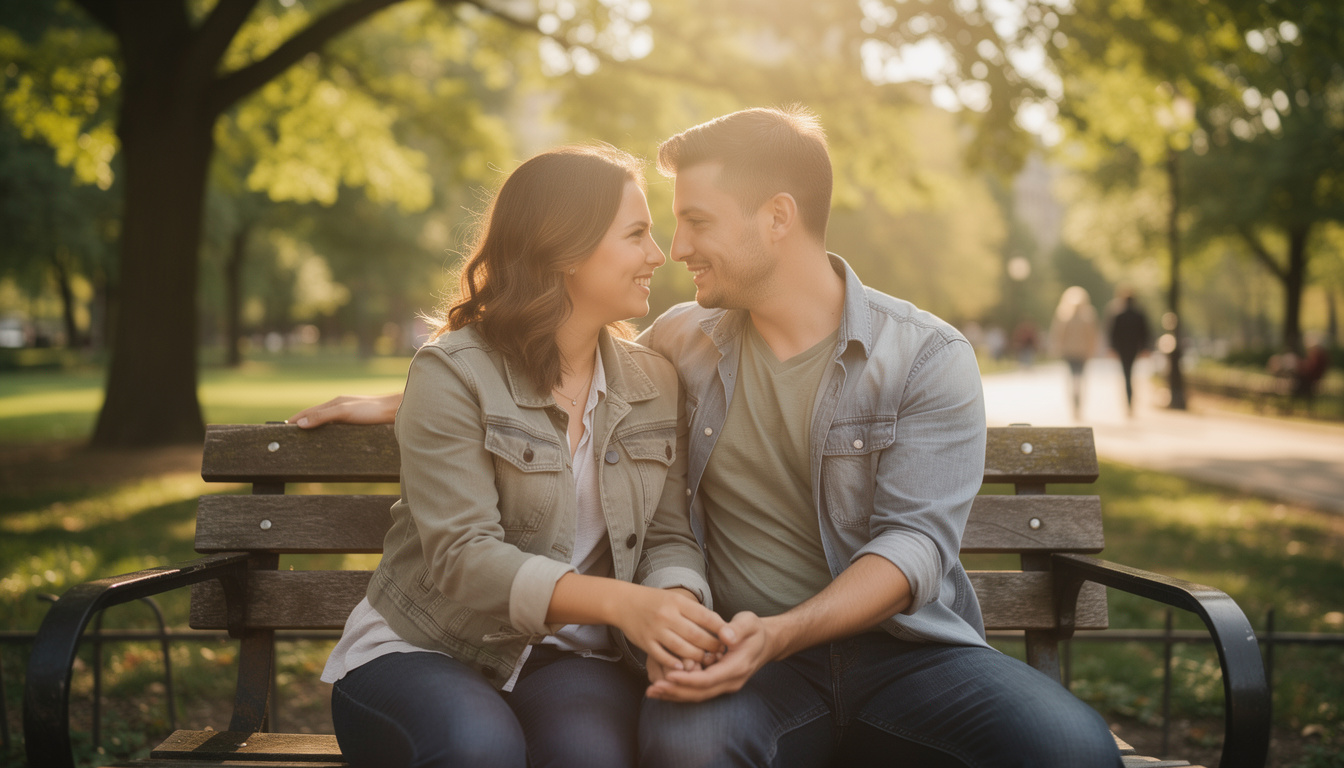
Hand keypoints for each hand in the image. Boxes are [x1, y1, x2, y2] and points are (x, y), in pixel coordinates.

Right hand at [287, 394, 399, 427]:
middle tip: (290, 433)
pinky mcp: (358, 419)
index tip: (283, 428)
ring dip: (315, 425)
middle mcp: (340, 406)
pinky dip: (327, 429)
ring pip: (326, 419)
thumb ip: (323, 416)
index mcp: (334, 403)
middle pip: (316, 415)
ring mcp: (349, 412)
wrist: (396, 410)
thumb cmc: (372, 410)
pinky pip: (337, 424)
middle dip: (302, 422)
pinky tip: (331, 434)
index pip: (308, 412)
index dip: (296, 420)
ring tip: (305, 435)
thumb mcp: (345, 412)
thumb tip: (301, 423)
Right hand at [615, 586, 726, 674]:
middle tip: (721, 653)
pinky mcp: (645, 642)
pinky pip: (662, 656)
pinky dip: (674, 664)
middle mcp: (667, 615)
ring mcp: (655, 630)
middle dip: (712, 646)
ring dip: (696, 657)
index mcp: (677, 602)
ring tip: (706, 661)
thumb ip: (695, 612)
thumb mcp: (676, 599)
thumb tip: (721, 627)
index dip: (721, 629)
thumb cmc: (655, 602)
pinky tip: (684, 668)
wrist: (623, 602)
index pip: (706, 617)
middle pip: (696, 635)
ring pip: (681, 648)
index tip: (730, 638)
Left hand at [645, 611, 776, 701]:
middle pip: (700, 693)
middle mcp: (731, 681)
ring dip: (675, 694)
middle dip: (676, 692)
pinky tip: (663, 687)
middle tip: (652, 689)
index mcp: (737, 667)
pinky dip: (680, 690)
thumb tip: (725, 637)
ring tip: (652, 691)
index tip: (668, 675)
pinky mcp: (719, 683)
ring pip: (698, 695)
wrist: (766, 642)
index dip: (688, 679)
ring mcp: (725, 685)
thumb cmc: (755, 629)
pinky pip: (698, 691)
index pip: (709, 679)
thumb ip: (737, 629)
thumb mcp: (749, 623)